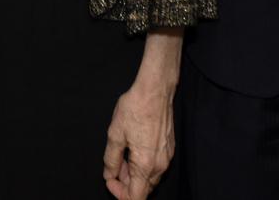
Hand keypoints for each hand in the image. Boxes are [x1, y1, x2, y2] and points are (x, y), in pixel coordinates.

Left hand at [102, 80, 174, 198]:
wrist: (155, 90)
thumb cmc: (136, 108)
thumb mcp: (115, 134)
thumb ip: (111, 160)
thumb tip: (109, 174)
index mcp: (145, 165)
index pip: (135, 197)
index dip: (119, 193)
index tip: (110, 179)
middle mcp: (159, 165)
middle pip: (143, 189)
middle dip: (126, 183)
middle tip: (113, 165)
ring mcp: (166, 158)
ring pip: (149, 178)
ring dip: (134, 174)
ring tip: (121, 154)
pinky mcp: (169, 149)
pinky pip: (155, 166)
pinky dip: (142, 165)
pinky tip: (132, 148)